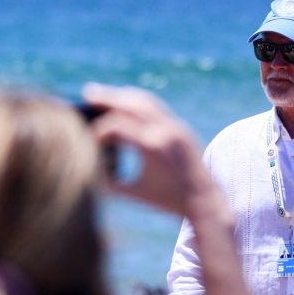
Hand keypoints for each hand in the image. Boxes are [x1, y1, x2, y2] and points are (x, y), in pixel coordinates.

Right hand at [82, 83, 214, 217]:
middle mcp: (166, 131)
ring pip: (145, 101)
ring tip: (104, 94)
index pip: (118, 125)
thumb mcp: (136, 192)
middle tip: (88, 93)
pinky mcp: (181, 128)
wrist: (205, 201)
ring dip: (123, 96)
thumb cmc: (167, 200)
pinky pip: (156, 108)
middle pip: (131, 104)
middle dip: (108, 98)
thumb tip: (89, 170)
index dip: (99, 130)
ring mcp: (176, 127)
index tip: (89, 138)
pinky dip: (138, 103)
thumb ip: (110, 182)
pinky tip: (126, 103)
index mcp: (152, 146)